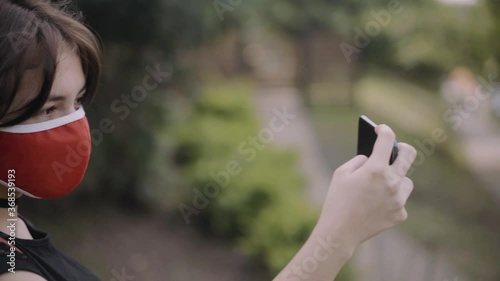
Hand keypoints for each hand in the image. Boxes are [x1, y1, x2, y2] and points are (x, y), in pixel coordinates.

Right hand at [315, 124, 416, 252]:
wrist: (340, 232)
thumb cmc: (337, 200)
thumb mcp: (341, 173)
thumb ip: (360, 161)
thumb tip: (372, 158)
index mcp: (375, 168)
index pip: (386, 139)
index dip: (383, 130)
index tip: (380, 129)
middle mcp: (391, 182)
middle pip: (408, 155)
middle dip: (402, 147)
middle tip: (396, 147)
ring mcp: (399, 199)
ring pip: (405, 181)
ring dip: (396, 179)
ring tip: (384, 183)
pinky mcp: (400, 214)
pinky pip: (400, 200)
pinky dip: (391, 200)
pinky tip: (378, 205)